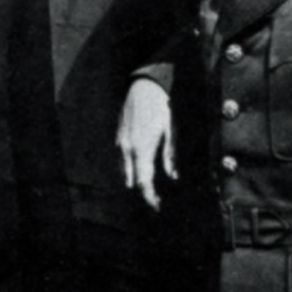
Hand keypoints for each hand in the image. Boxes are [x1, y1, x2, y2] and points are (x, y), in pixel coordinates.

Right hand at [116, 78, 175, 210]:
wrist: (144, 84)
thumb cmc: (161, 105)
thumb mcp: (171, 129)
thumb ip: (170, 155)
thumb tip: (173, 176)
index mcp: (141, 149)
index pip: (143, 182)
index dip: (150, 197)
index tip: (158, 206)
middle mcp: (127, 149)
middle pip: (132, 181)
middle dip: (143, 191)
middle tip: (156, 199)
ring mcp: (120, 143)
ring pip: (124, 171)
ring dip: (136, 180)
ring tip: (150, 186)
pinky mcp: (118, 137)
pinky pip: (122, 160)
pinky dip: (130, 168)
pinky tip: (140, 168)